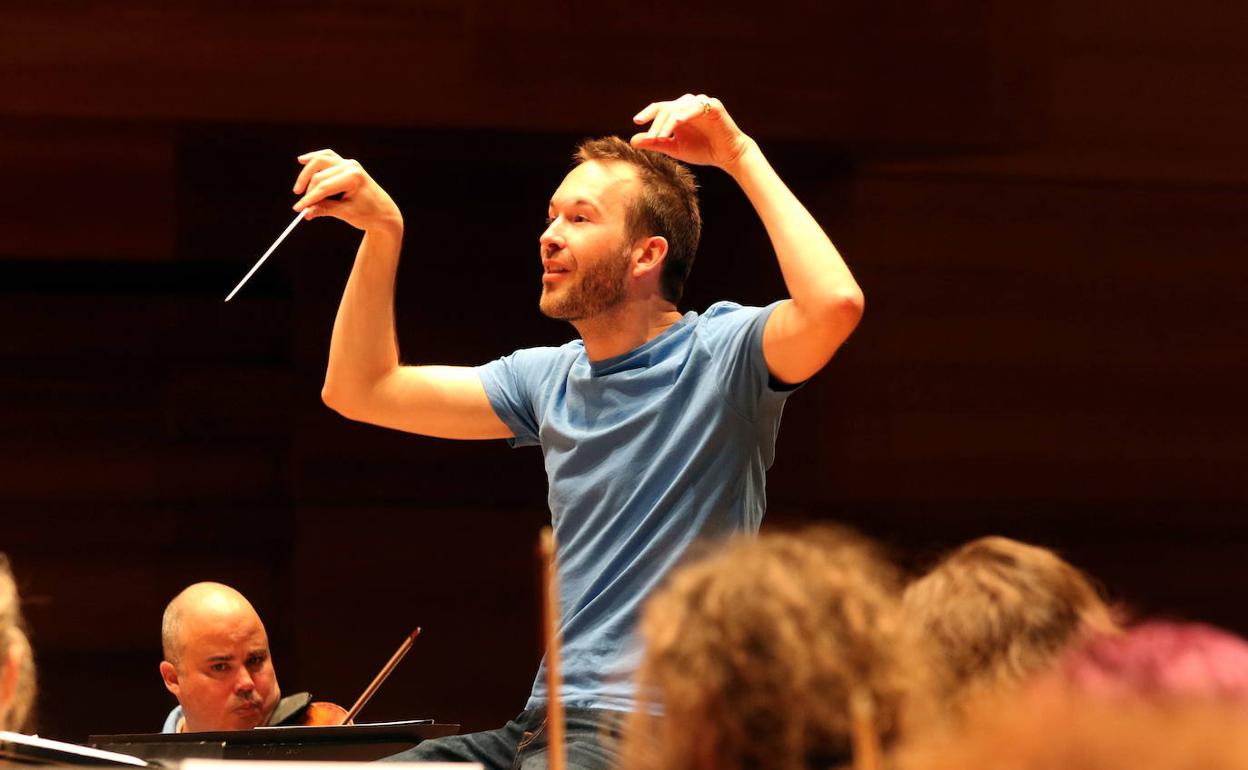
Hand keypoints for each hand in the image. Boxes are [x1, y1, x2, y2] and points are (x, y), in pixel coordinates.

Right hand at [292, 149, 401, 232]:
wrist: (384, 212)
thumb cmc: (369, 214)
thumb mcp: (346, 214)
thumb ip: (325, 210)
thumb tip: (306, 212)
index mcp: (353, 178)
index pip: (324, 187)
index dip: (309, 199)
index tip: (298, 209)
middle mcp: (351, 167)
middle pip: (320, 175)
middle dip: (309, 191)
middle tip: (302, 205)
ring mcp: (349, 164)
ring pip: (321, 161)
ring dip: (307, 173)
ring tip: (298, 188)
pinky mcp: (347, 165)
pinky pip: (328, 157)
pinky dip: (315, 158)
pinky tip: (302, 160)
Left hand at [630, 93, 753, 170]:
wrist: (727, 155)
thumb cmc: (702, 150)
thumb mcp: (675, 148)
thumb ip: (655, 143)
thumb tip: (632, 141)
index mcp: (679, 112)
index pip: (660, 108)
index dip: (648, 113)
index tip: (636, 121)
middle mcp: (689, 104)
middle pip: (667, 107)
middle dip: (657, 123)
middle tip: (651, 138)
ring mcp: (702, 104)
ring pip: (679, 108)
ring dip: (668, 122)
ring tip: (660, 137)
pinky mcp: (714, 107)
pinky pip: (696, 108)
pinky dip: (685, 114)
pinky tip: (677, 122)